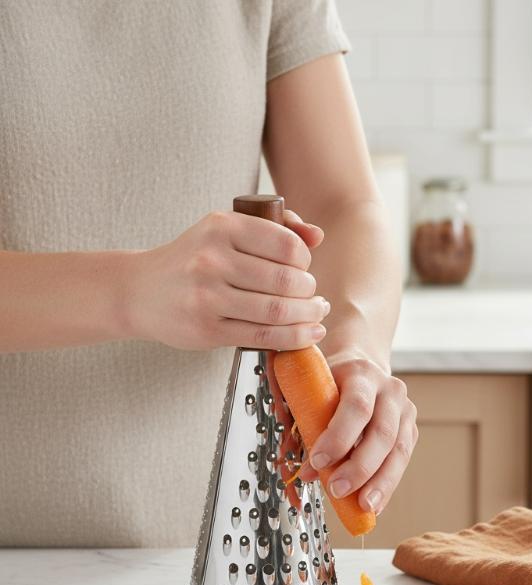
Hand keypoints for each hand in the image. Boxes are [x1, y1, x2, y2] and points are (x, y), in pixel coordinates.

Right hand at [124, 209, 328, 349]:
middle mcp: (212, 259)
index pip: (286, 244)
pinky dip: (295, 337)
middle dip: (309, 291)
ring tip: (316, 313)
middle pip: (285, 280)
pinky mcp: (207, 330)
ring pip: (277, 311)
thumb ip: (275, 227)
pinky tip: (309, 333)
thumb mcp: (226, 231)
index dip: (305, 260)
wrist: (139, 291)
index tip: (304, 268)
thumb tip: (318, 236)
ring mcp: (207, 296)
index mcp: (221, 226)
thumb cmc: (192, 260)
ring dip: (307, 316)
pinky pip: (263, 336)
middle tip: (313, 296)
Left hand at [301, 354, 417, 515]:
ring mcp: (405, 410)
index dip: (339, 437)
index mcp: (362, 375)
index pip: (357, 407)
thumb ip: (308, 429)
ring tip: (364, 507)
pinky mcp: (411, 429)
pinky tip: (375, 503)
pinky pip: (402, 460)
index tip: (318, 462)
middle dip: (360, 467)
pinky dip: (387, 484)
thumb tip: (308, 474)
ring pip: (398, 451)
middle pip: (382, 433)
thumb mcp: (314, 395)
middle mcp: (390, 390)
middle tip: (337, 490)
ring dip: (380, 483)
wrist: (361, 368)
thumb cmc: (331, 383)